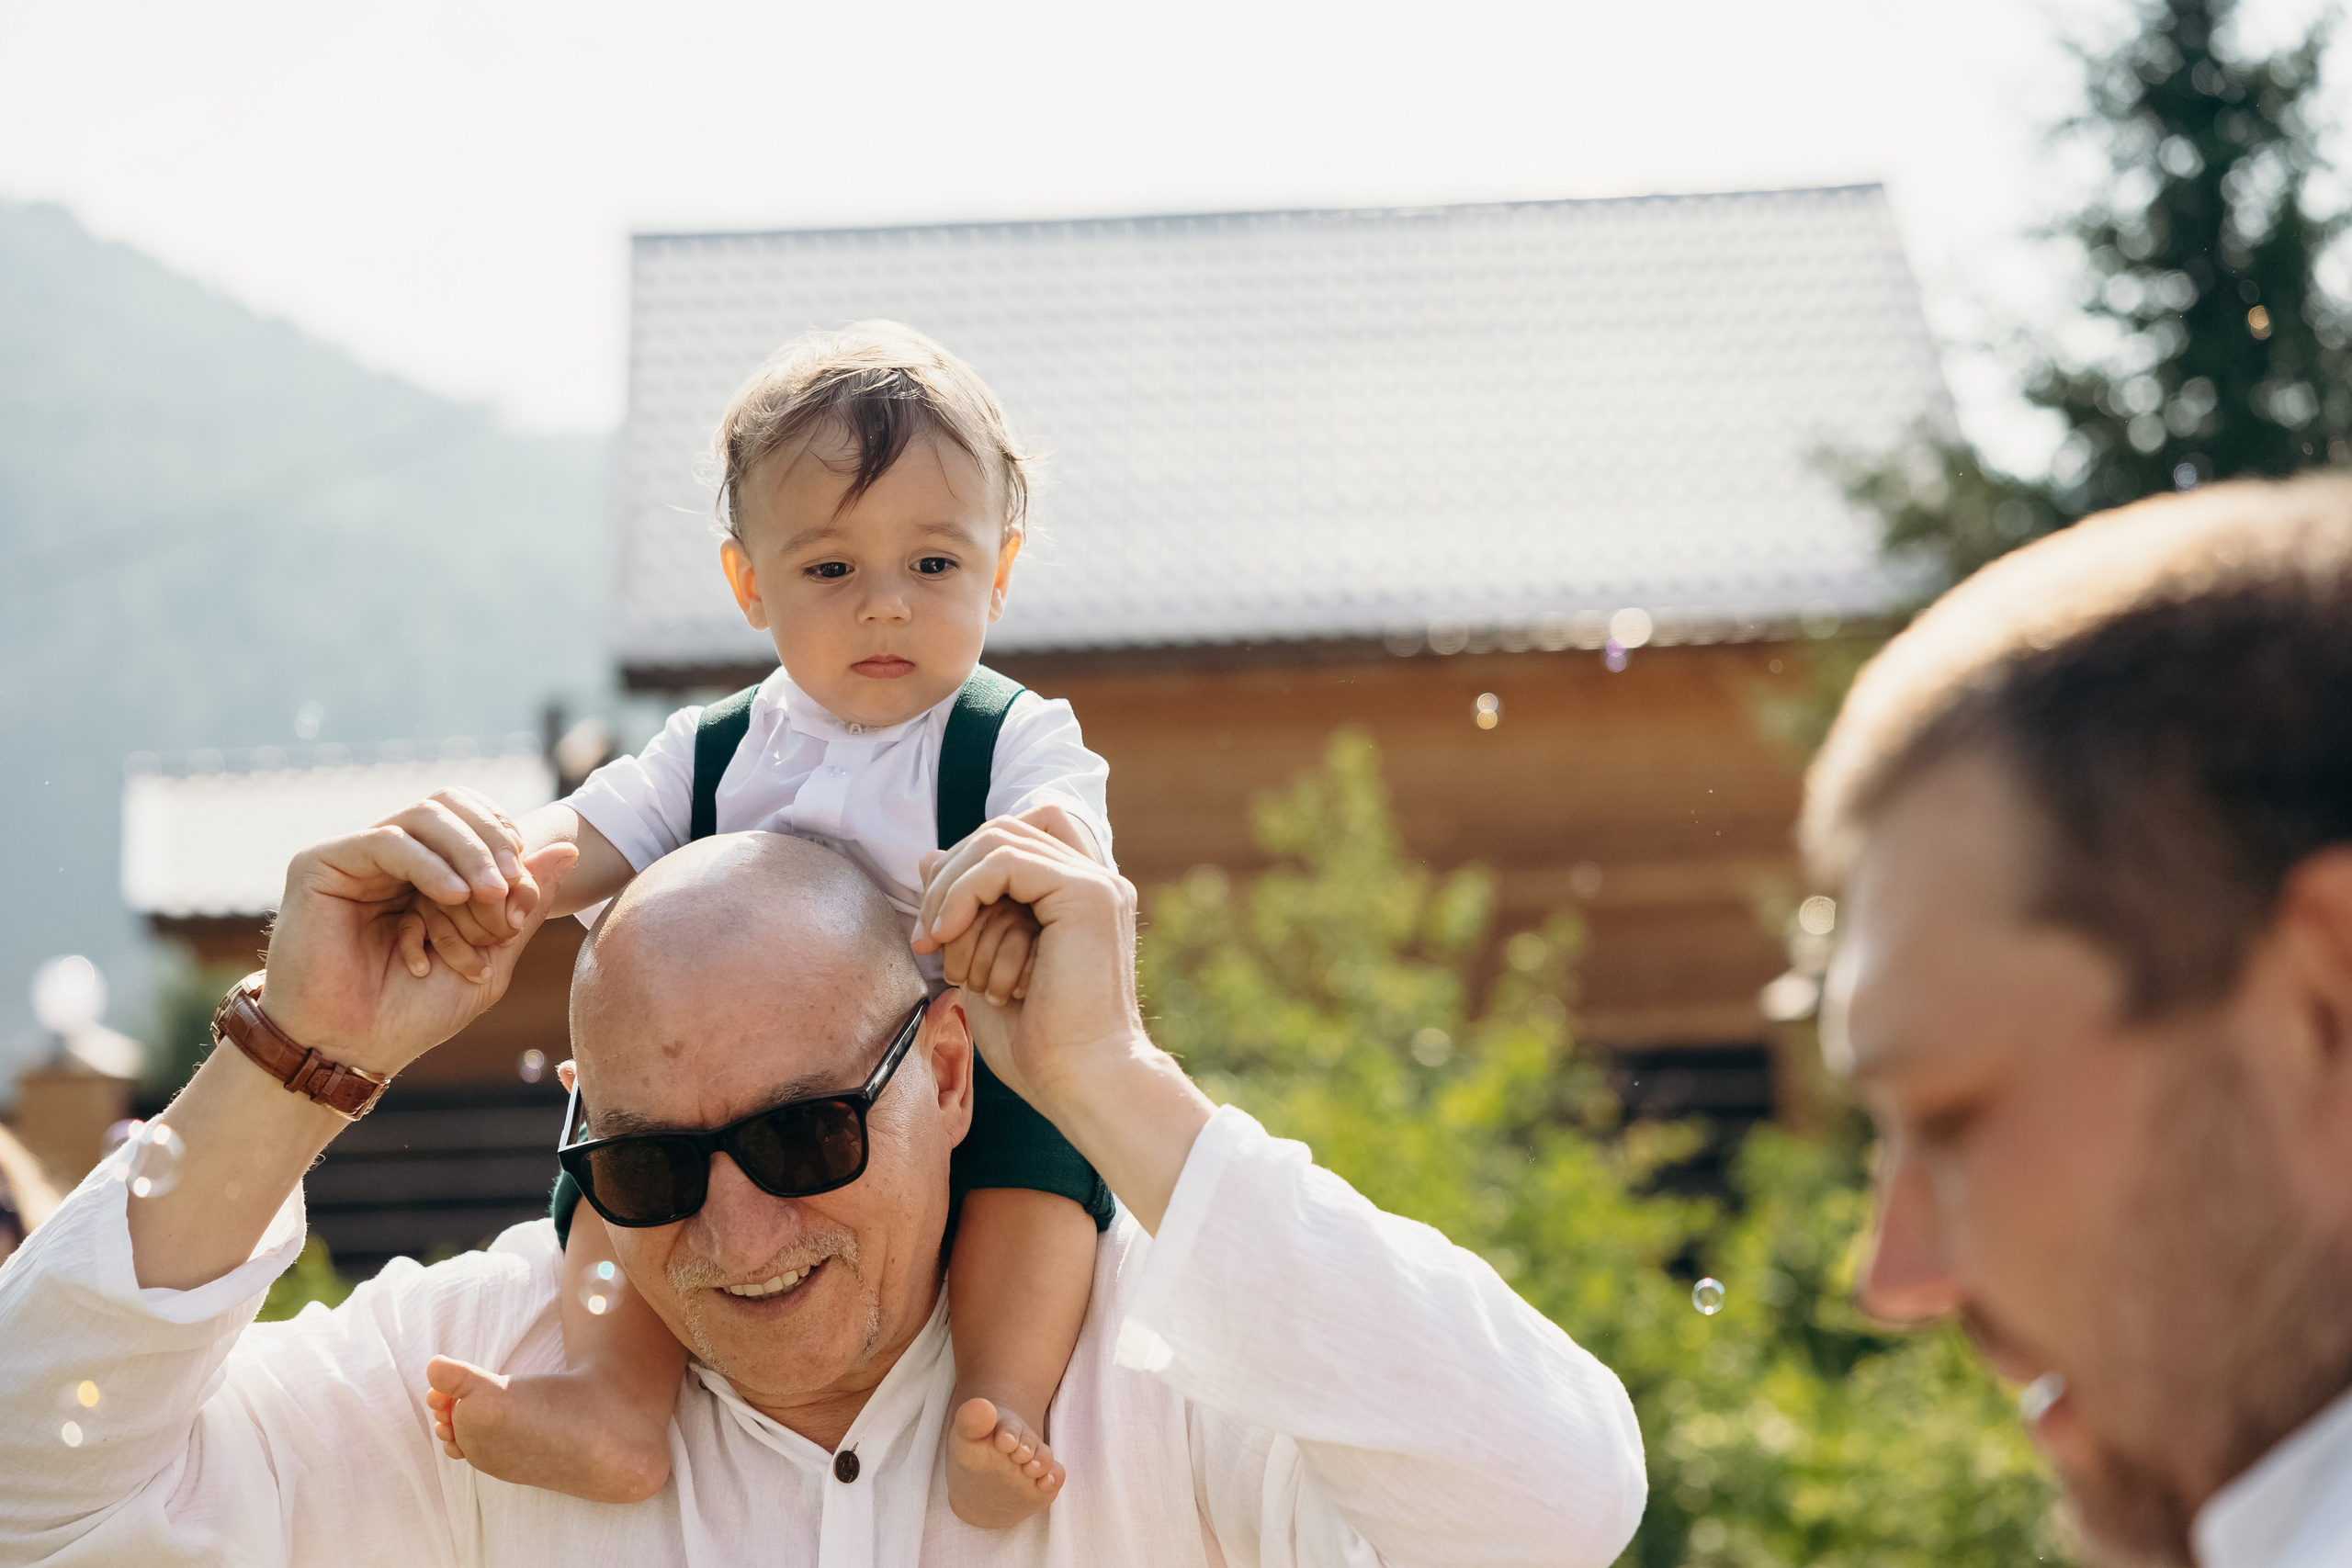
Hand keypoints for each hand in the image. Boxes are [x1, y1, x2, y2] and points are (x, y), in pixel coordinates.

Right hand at [258, 811, 577, 1078]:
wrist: (351, 1050)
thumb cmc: (414, 1012)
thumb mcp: (491, 955)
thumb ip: (526, 901)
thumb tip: (570, 848)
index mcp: (427, 870)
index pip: (475, 818)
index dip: (506, 840)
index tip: (523, 891)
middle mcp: (391, 855)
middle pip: (452, 805)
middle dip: (492, 841)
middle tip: (509, 885)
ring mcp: (356, 856)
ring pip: (424, 817)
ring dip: (469, 852)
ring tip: (489, 893)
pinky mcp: (322, 863)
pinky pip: (388, 842)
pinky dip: (430, 865)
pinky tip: (454, 895)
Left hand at [912, 809, 1142, 1110]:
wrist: (1079, 1081)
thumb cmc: (1038, 1043)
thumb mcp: (983, 962)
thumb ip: (966, 909)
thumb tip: (930, 857)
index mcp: (1077, 898)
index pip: (1012, 840)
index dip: (964, 869)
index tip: (936, 930)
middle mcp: (1094, 882)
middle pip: (1000, 831)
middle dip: (949, 878)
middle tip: (927, 938)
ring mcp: (1096, 883)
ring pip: (998, 840)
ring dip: (951, 891)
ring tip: (939, 944)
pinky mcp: (1087, 893)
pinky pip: (1004, 860)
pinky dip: (963, 892)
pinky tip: (949, 934)